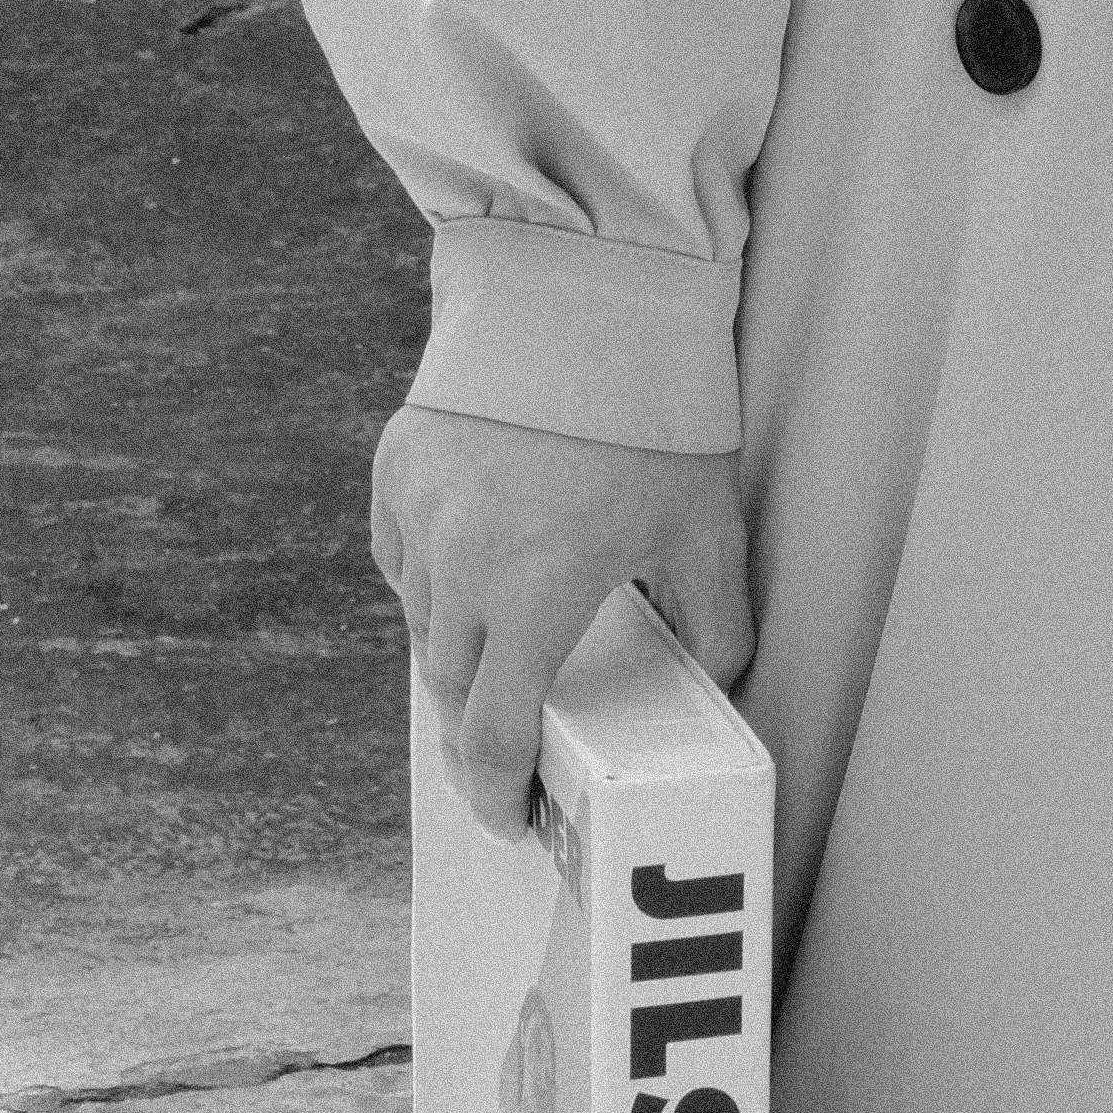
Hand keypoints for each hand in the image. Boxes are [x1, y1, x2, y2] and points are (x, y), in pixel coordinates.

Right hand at [371, 398, 755, 836]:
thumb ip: (715, 620)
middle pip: (450, 688)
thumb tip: (716, 683)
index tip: (511, 817)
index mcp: (535, 596)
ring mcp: (421, 515)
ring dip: (455, 652)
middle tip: (508, 742)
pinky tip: (468, 573)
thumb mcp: (707, 525)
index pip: (495, 735)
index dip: (497, 793)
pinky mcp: (397, 468)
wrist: (586, 295)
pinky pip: (401, 556)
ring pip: (421, 623)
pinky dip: (427, 581)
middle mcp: (462, 567)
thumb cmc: (656, 414)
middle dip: (477, 727)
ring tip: (500, 649)